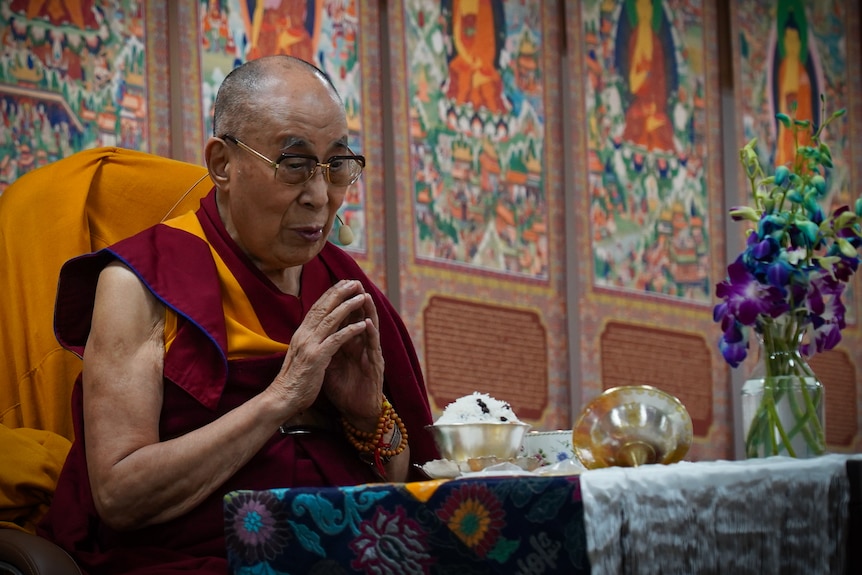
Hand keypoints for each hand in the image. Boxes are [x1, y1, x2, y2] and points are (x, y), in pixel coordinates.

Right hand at [267, 280, 375, 416]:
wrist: (282, 398)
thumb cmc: (294, 379)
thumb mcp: (301, 354)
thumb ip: (309, 340)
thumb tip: (316, 329)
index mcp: (301, 333)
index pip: (317, 307)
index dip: (331, 293)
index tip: (343, 283)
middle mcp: (304, 335)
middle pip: (324, 308)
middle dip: (340, 293)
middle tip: (355, 282)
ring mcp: (309, 345)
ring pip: (331, 320)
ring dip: (348, 307)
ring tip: (362, 297)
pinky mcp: (317, 358)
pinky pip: (336, 340)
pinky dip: (350, 331)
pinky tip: (362, 325)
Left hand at [322, 283, 384, 429]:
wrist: (357, 412)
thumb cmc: (344, 390)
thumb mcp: (329, 365)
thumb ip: (325, 348)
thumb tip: (312, 336)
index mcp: (349, 344)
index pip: (345, 319)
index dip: (340, 304)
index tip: (333, 287)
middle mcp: (361, 346)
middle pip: (358, 318)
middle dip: (355, 300)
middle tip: (351, 282)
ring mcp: (370, 355)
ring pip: (370, 328)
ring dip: (367, 312)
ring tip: (363, 295)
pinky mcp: (375, 367)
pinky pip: (373, 348)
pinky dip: (370, 335)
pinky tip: (368, 323)